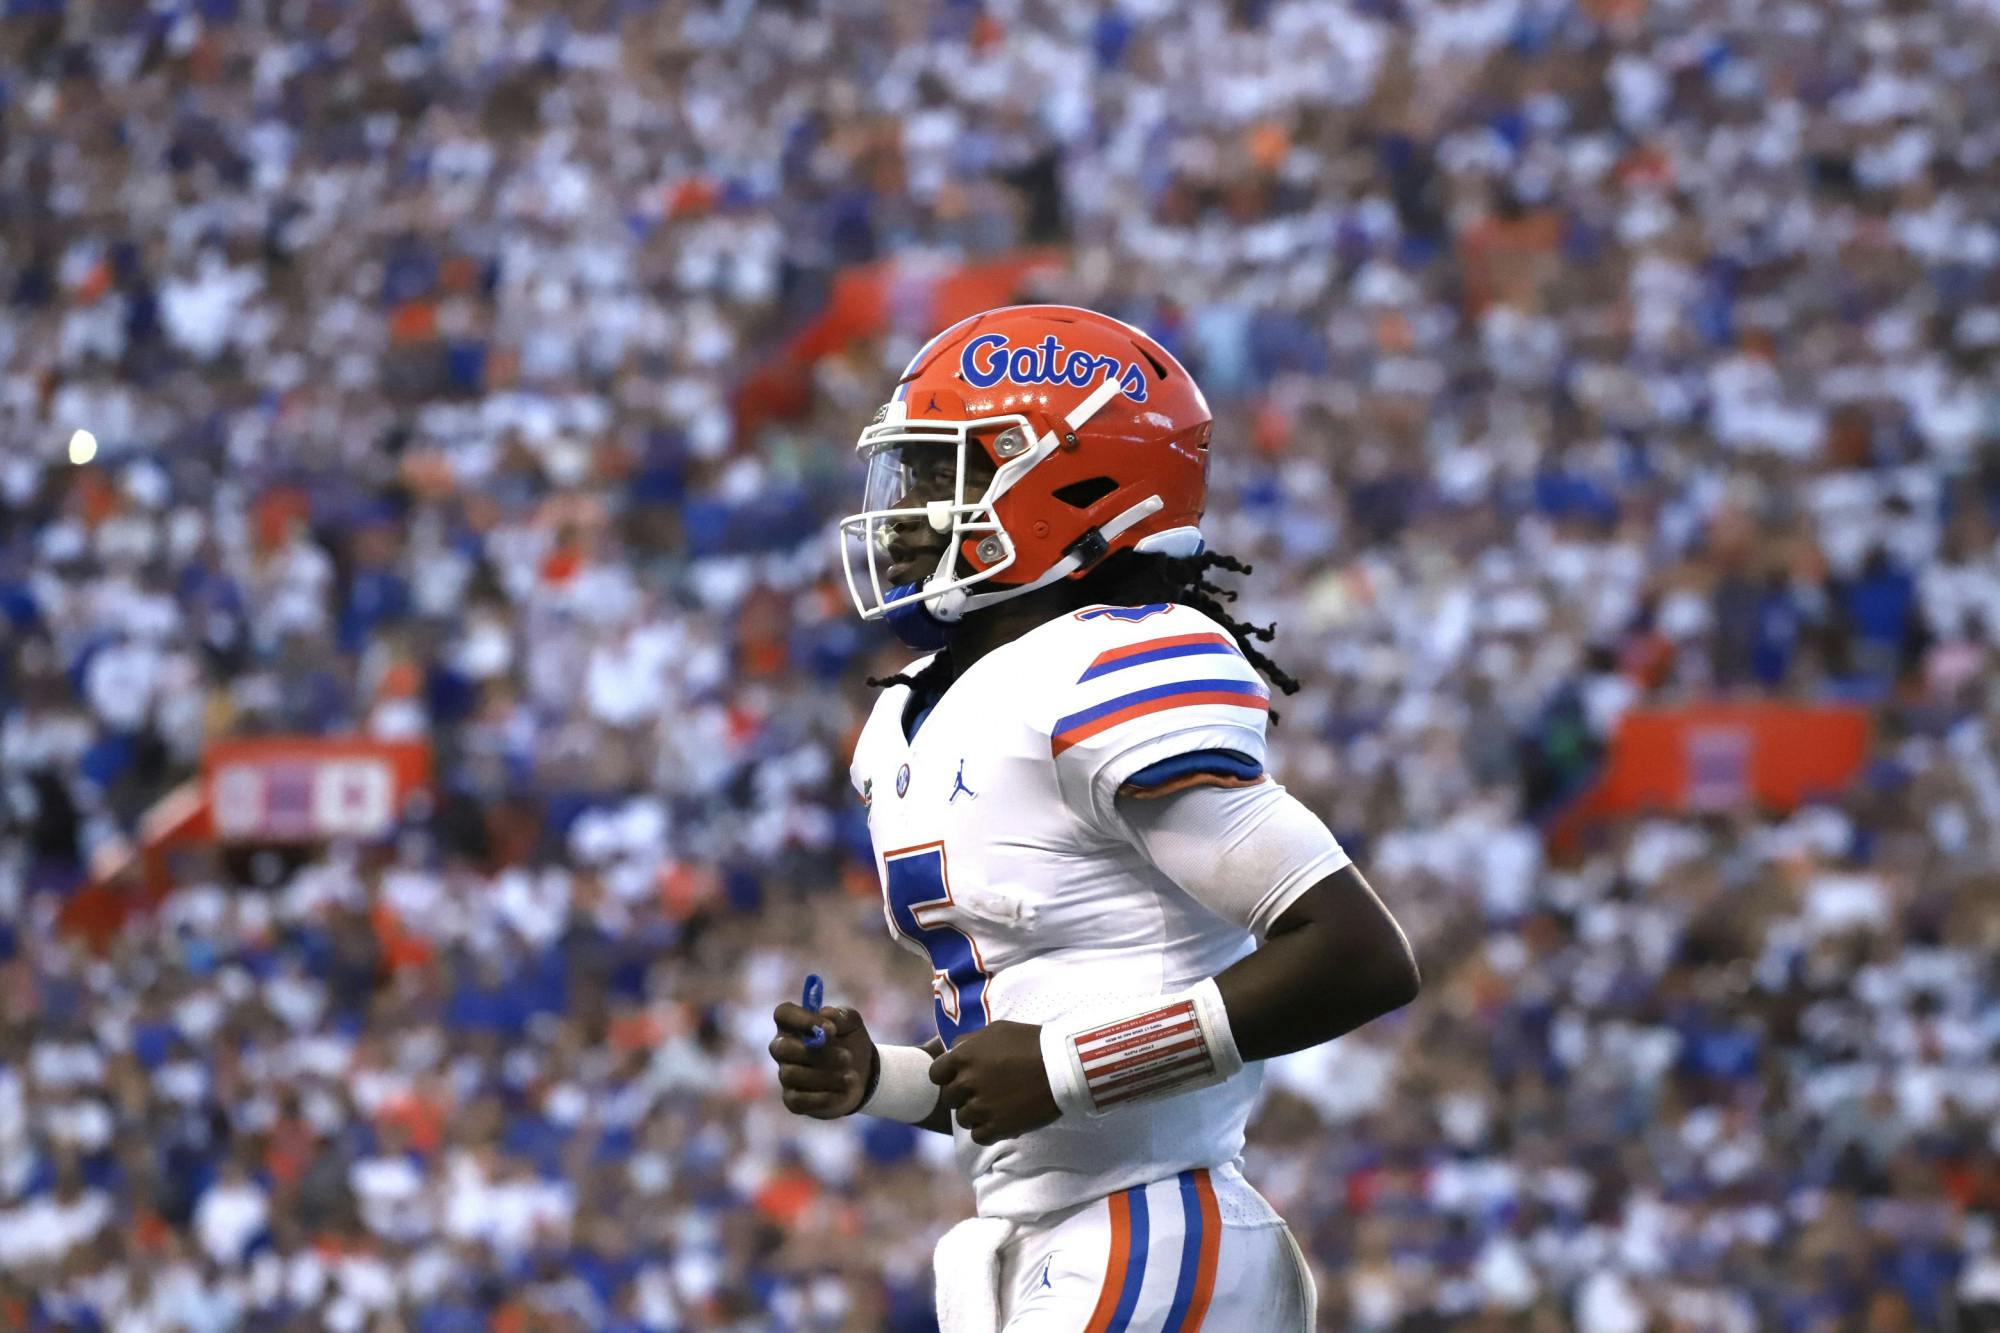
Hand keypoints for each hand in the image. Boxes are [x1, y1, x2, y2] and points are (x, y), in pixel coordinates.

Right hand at [770, 1002, 875, 1118]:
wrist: (862, 1076)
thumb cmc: (851, 1043)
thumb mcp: (853, 1025)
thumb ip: (841, 1016)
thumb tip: (825, 1014)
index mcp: (794, 1024)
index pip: (783, 1014)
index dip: (803, 1019)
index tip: (831, 1029)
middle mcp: (783, 1048)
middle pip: (781, 1048)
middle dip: (816, 1053)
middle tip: (846, 1057)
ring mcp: (785, 1075)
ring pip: (792, 1075)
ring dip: (826, 1076)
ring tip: (851, 1077)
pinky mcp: (792, 1100)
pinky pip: (799, 1100)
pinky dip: (825, 1097)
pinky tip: (843, 1092)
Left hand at [928, 1021, 1060, 1145]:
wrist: (1063, 1067)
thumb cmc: (1032, 1043)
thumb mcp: (997, 1030)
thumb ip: (969, 1041)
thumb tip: (953, 1050)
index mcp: (963, 1057)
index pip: (935, 1074)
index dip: (947, 1077)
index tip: (960, 1078)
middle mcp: (967, 1082)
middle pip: (950, 1098)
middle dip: (963, 1096)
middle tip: (984, 1092)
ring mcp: (981, 1107)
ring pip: (963, 1119)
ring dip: (976, 1115)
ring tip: (996, 1107)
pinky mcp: (997, 1127)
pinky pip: (979, 1136)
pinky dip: (989, 1131)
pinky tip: (1002, 1120)